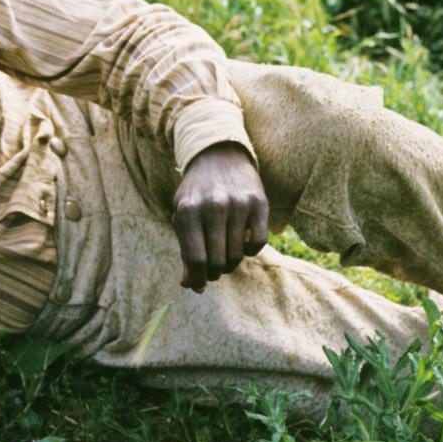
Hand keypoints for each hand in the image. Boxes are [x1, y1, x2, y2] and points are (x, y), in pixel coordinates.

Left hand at [172, 143, 268, 292]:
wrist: (219, 156)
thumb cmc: (197, 193)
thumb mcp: (183, 216)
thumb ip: (185, 249)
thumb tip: (189, 285)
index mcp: (188, 210)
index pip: (195, 259)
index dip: (198, 279)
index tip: (199, 285)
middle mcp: (213, 206)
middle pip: (217, 262)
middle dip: (214, 273)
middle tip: (214, 270)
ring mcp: (238, 203)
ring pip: (237, 255)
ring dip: (231, 264)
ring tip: (225, 257)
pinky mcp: (259, 202)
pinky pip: (258, 243)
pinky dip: (250, 251)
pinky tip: (242, 244)